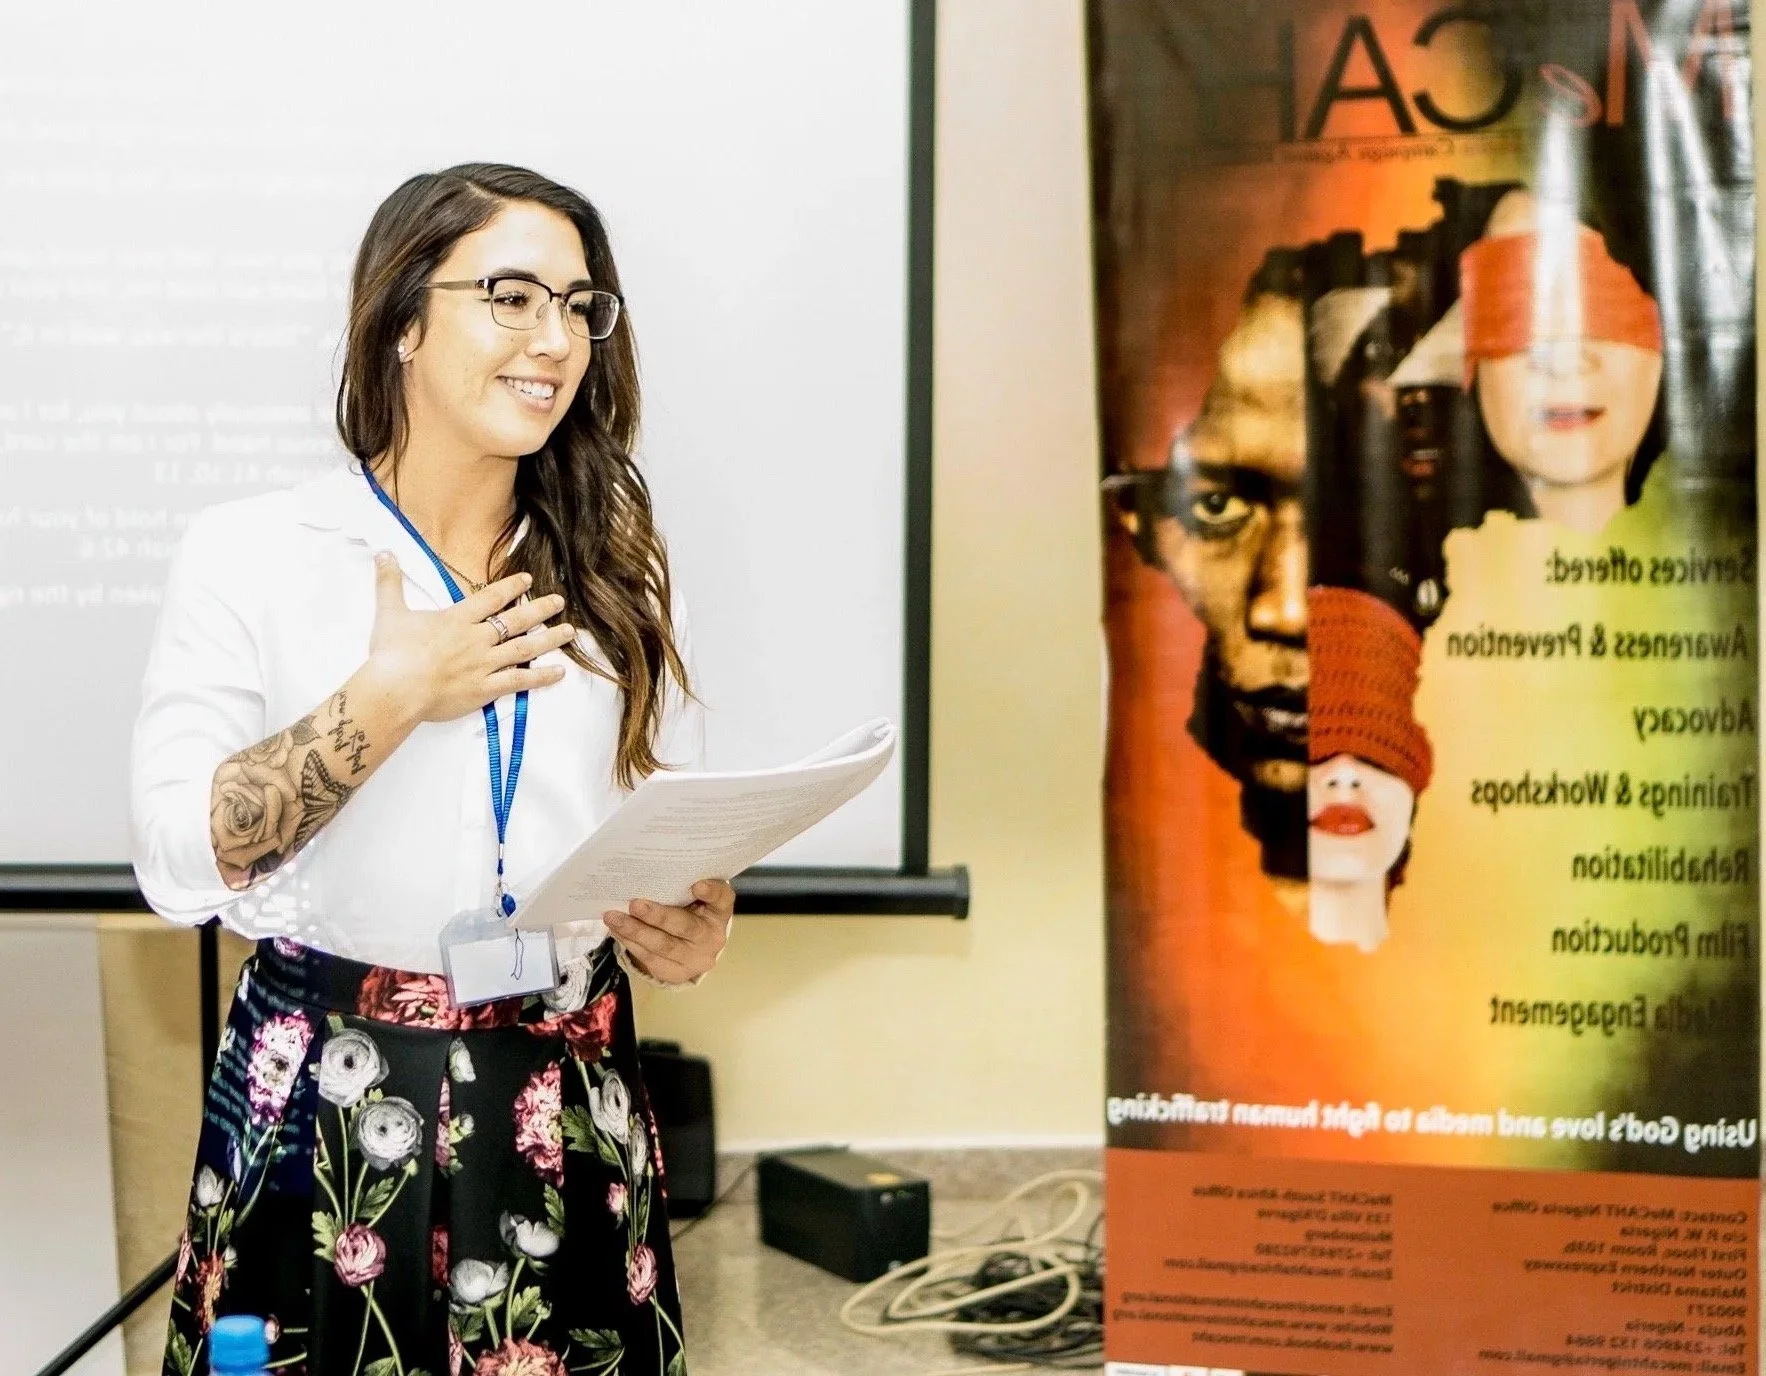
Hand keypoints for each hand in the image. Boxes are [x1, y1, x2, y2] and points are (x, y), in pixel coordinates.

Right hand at [366, 552, 574, 723]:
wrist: (395, 689)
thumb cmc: (391, 653)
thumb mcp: (389, 612)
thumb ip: (389, 582)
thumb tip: (384, 553)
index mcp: (457, 619)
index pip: (491, 598)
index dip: (511, 587)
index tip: (528, 580)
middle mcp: (476, 639)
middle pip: (516, 620)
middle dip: (540, 609)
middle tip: (559, 601)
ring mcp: (484, 664)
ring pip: (524, 648)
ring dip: (549, 639)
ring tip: (569, 631)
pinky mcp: (485, 689)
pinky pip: (519, 681)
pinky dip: (541, 677)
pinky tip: (559, 673)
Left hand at [605, 879, 735, 984]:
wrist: (693, 947)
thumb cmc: (691, 910)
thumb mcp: (695, 896)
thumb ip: (683, 885)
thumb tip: (650, 874)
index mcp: (720, 912)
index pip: (722, 899)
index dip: (711, 892)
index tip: (697, 885)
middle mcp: (712, 938)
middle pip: (686, 927)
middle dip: (658, 916)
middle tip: (635, 904)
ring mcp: (695, 959)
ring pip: (662, 946)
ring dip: (635, 931)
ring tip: (613, 917)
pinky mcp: (676, 973)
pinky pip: (650, 958)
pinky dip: (630, 942)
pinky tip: (617, 930)